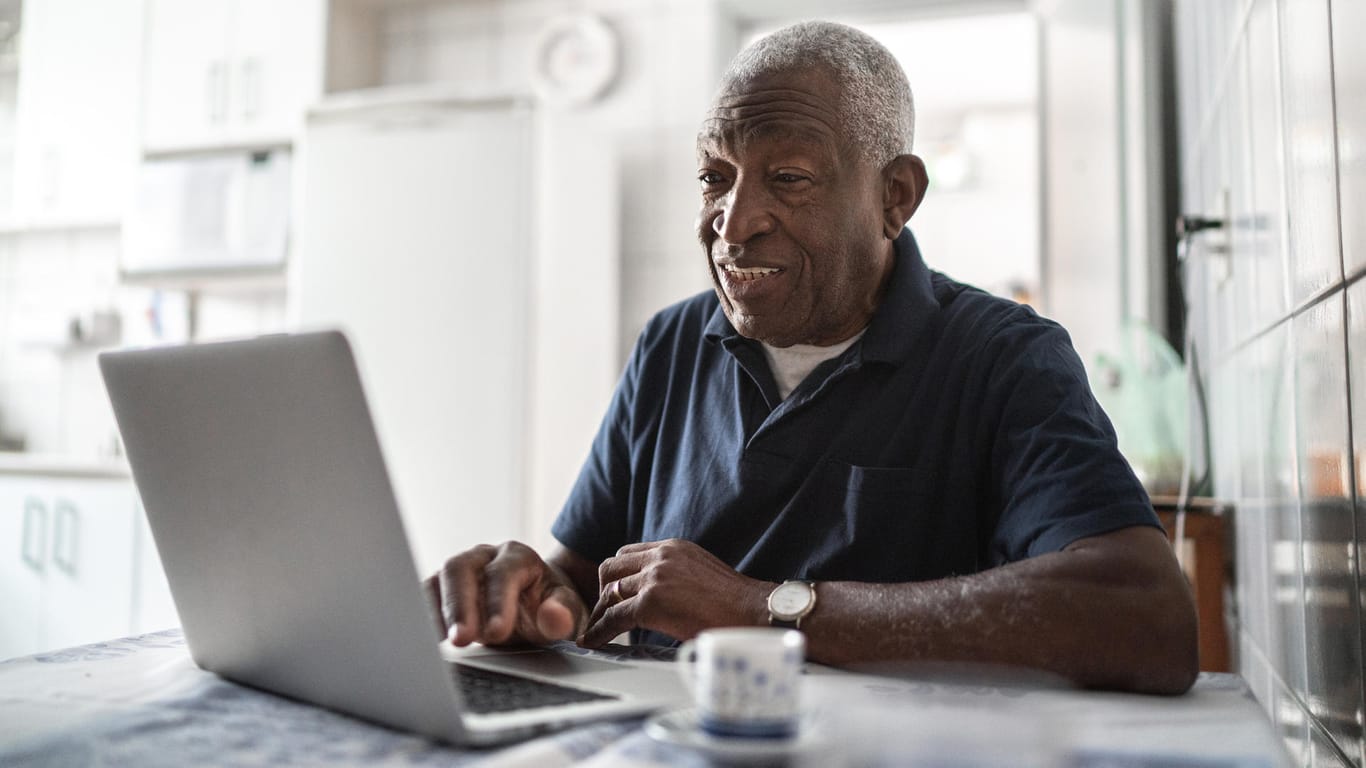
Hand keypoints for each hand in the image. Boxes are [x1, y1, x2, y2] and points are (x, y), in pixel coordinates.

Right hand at [423, 541, 587, 646]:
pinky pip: (426, 596)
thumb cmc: (551, 606)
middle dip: (459, 605)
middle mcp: (485, 557)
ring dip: (438, 611)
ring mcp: (462, 570)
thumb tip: (555, 618)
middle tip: (462, 639)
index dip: (498, 602)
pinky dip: (426, 617)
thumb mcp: (568, 611)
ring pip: (439, 579)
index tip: (495, 633)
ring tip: (444, 642)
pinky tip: (430, 640)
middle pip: (461, 568)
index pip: (502, 573)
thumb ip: (563, 614)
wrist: (538, 604)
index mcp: (518, 557)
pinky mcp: (444, 588)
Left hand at [580, 539, 771, 646]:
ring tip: (596, 630)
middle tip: (603, 611)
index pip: (629, 554)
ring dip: (600, 613)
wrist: (753, 610)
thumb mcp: (701, 571)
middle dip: (603, 590)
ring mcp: (654, 578)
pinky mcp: (651, 603)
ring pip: (609, 593)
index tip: (614, 592)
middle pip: (611, 568)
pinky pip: (613, 618)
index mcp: (673, 547)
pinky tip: (593, 641)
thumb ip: (677, 574)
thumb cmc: (735, 600)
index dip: (618, 575)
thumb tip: (665, 592)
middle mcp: (660, 557)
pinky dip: (599, 631)